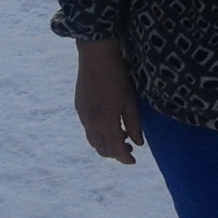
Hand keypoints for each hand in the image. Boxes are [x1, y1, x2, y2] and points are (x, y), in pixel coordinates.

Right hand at [74, 39, 143, 163]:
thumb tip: (138, 144)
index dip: (125, 158)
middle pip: (102, 149)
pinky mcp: (79, 108)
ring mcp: (82, 116)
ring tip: (121, 135)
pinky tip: (108, 123)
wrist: (96, 57)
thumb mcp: (130, 101)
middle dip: (115, 153)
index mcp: (106, 123)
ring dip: (106, 144)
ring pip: (93, 141)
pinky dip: (98, 133)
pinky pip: (88, 129)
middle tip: (129, 147)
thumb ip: (134, 124)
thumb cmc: (118, 78)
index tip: (134, 160)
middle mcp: (91, 124)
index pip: (115, 150)